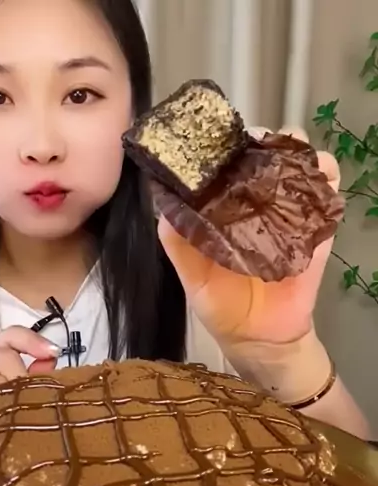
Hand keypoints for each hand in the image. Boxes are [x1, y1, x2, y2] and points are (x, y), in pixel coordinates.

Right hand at [0, 326, 58, 426]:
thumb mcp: (9, 396)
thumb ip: (31, 377)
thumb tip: (51, 360)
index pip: (11, 336)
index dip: (34, 341)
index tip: (54, 353)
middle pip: (5, 358)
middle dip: (22, 382)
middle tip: (29, 405)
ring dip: (7, 402)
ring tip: (12, 420)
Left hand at [157, 128, 340, 344]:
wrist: (259, 339)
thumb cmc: (222, 306)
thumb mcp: (192, 276)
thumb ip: (178, 243)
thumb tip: (164, 205)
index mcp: (226, 211)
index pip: (228, 167)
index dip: (227, 146)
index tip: (223, 139)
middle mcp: (258, 206)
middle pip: (268, 156)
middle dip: (267, 140)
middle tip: (259, 145)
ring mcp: (289, 216)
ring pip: (302, 166)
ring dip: (300, 153)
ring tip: (291, 156)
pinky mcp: (315, 232)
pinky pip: (327, 198)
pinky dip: (327, 180)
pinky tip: (318, 177)